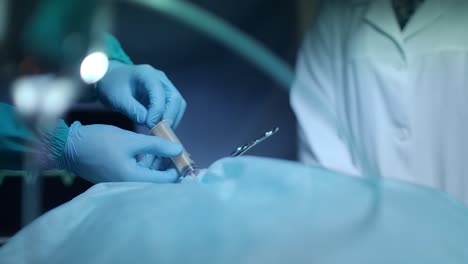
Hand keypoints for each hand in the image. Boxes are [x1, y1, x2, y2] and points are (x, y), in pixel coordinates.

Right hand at [57, 121, 182, 182]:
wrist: (69, 146)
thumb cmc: (100, 142)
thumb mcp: (131, 140)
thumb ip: (157, 145)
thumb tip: (179, 149)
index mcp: (134, 179)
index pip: (166, 181)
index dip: (178, 169)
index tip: (184, 156)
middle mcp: (130, 186)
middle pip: (158, 180)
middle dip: (169, 165)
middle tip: (176, 149)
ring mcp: (123, 183)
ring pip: (148, 175)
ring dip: (157, 162)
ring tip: (164, 145)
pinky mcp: (118, 177)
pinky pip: (138, 173)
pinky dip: (146, 163)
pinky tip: (149, 150)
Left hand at [97, 61, 185, 127]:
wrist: (111, 78)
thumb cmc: (112, 86)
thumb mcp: (117, 98)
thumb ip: (132, 109)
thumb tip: (148, 122)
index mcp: (147, 74)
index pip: (159, 93)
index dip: (158, 111)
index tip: (150, 125)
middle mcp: (160, 78)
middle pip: (175, 98)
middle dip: (170, 116)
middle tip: (161, 131)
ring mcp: (165, 85)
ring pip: (178, 103)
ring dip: (173, 119)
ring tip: (161, 132)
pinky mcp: (165, 94)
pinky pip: (174, 107)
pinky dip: (170, 118)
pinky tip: (160, 127)